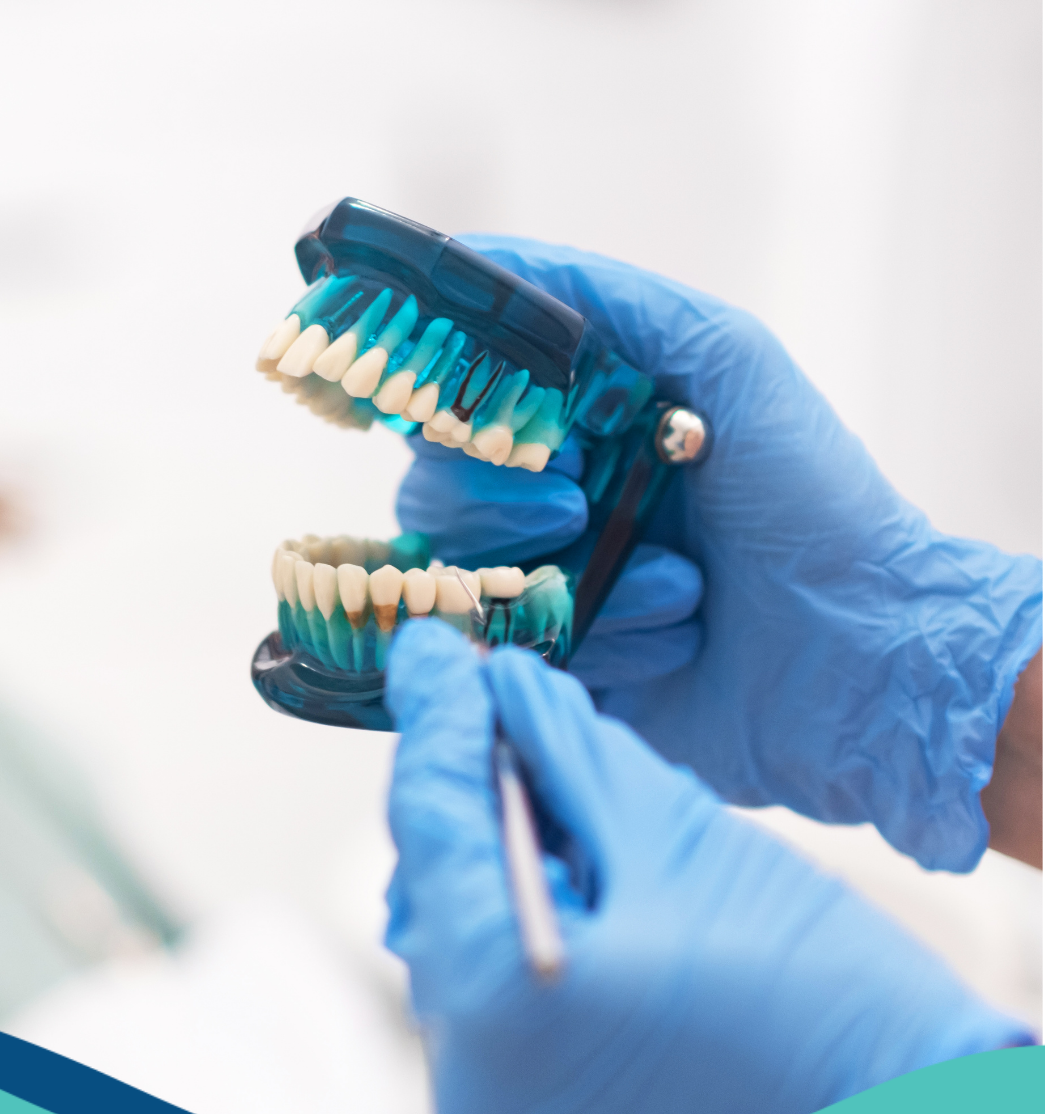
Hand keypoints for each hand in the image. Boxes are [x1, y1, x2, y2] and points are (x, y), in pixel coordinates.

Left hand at [382, 620, 1031, 1113]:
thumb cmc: (823, 1005)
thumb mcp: (684, 845)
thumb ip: (571, 758)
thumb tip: (504, 690)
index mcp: (496, 995)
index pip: (429, 817)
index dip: (433, 717)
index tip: (429, 650)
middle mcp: (467, 1080)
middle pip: (433, 890)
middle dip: (464, 796)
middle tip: (498, 715)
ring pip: (460, 957)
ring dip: (495, 874)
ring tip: (554, 807)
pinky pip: (495, 1023)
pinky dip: (524, 948)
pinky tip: (581, 900)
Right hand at [397, 236, 1042, 871]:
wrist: (867, 650)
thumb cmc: (814, 499)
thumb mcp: (728, 359)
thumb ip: (608, 300)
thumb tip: (484, 258)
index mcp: (576, 422)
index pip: (448, 409)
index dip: (465, 419)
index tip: (526, 432)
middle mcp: (547, 499)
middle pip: (432, 499)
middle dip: (502, 506)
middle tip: (577, 507)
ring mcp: (548, 589)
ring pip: (469, 586)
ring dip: (576, 582)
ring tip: (679, 585)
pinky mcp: (560, 668)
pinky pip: (518, 658)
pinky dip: (602, 644)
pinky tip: (677, 635)